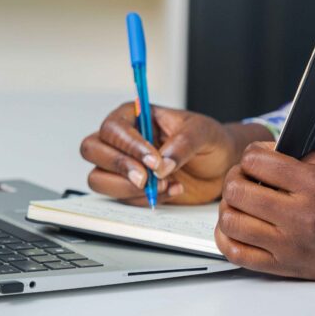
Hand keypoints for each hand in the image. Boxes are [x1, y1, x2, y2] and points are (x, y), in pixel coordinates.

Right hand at [79, 103, 270, 205]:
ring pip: (98, 179)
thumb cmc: (209, 139)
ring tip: (164, 185)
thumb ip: (182, 144)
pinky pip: (121, 198)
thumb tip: (162, 165)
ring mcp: (121, 165)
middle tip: (147, 179)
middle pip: (92, 150)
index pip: (113, 128)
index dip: (129, 146)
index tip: (154, 161)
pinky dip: (144, 199)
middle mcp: (121, 140)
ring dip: (127, 188)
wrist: (221, 165)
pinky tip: (172, 190)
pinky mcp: (129, 188)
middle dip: (118, 167)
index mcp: (133, 116)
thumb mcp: (202, 132)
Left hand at [214, 143, 314, 286]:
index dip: (251, 155)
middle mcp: (300, 217)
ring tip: (240, 202)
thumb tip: (260, 154)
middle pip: (237, 191)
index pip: (256, 162)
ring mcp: (289, 246)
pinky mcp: (284, 268)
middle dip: (234, 178)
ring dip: (228, 206)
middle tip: (244, 178)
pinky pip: (236, 253)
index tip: (258, 159)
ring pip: (230, 221)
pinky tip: (235, 226)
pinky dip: (225, 237)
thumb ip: (298, 154)